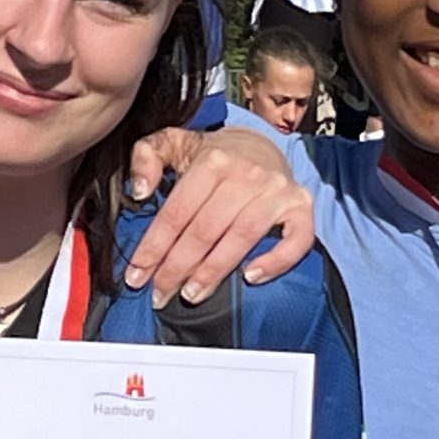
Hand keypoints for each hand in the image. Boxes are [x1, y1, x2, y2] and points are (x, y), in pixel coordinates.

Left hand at [121, 126, 313, 304]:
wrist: (261, 145)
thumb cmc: (214, 156)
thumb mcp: (174, 144)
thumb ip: (147, 156)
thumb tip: (139, 191)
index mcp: (212, 161)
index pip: (177, 212)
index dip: (154, 247)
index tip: (137, 275)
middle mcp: (246, 174)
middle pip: (205, 230)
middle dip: (177, 267)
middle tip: (160, 294)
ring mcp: (276, 191)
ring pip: (241, 238)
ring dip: (213, 271)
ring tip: (192, 294)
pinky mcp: (301, 205)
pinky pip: (296, 239)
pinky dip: (276, 261)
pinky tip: (251, 278)